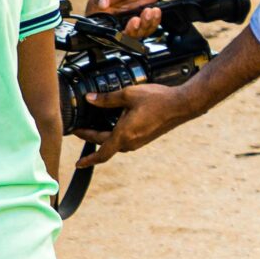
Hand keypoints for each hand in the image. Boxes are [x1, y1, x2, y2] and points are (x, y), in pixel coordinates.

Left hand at [78, 81, 196, 164]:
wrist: (182, 105)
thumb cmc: (158, 100)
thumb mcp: (129, 95)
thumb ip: (107, 98)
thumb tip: (91, 99)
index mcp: (124, 135)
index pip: (101, 153)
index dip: (88, 160)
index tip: (78, 163)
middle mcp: (131, 142)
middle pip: (106, 146)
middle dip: (91, 138)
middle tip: (80, 129)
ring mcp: (140, 141)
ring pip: (116, 144)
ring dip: (104, 138)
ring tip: (95, 127)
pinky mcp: (146, 137)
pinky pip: (126, 140)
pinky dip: (115, 135)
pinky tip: (115, 124)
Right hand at [88, 0, 164, 37]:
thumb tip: (101, 4)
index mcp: (98, 7)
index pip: (98, 27)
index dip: (109, 31)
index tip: (120, 23)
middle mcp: (111, 16)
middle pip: (119, 36)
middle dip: (131, 31)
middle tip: (136, 19)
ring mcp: (126, 18)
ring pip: (135, 35)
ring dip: (144, 26)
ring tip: (149, 11)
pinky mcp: (141, 18)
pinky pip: (147, 28)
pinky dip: (153, 22)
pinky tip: (154, 11)